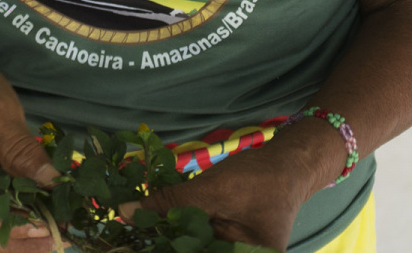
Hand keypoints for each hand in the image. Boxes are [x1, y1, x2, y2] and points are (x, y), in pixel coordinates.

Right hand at [0, 63, 58, 252]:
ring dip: (15, 240)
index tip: (46, 227)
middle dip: (16, 243)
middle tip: (56, 242)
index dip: (11, 226)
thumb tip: (53, 181)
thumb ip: (23, 151)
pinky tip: (38, 226)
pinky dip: (11, 226)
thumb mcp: (0, 114)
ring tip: (52, 240)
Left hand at [125, 128, 330, 251]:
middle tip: (123, 242)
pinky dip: (174, 236)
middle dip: (161, 245)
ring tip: (133, 234)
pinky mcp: (221, 247)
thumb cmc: (259, 180)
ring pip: (187, 249)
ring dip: (164, 242)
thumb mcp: (210, 190)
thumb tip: (123, 212)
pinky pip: (193, 245)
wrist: (288, 166)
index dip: (160, 249)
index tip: (126, 249)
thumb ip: (169, 203)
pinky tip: (150, 227)